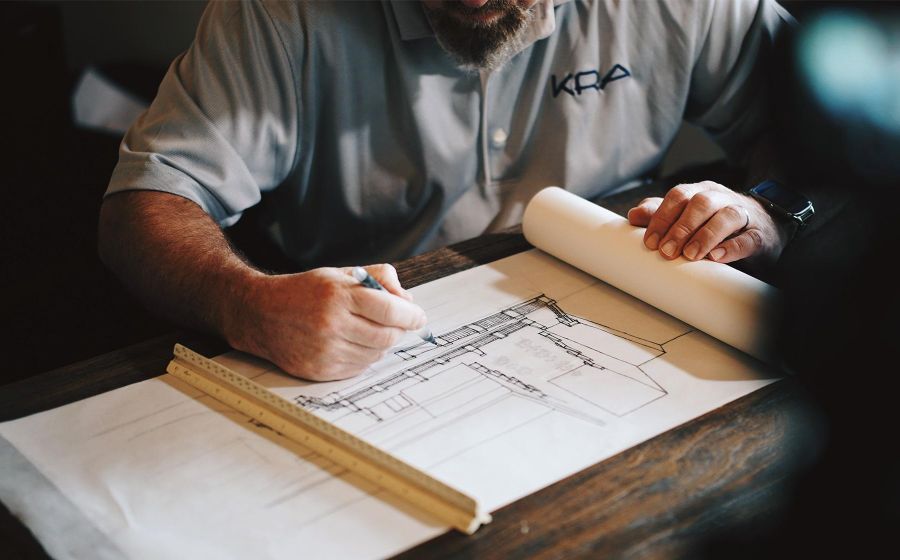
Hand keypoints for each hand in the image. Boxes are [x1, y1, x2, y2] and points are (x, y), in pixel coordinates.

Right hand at [224, 264, 426, 380]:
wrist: (261, 314)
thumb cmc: (305, 291)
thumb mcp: (340, 274)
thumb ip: (378, 278)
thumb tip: (408, 300)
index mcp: (338, 295)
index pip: (391, 310)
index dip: (411, 316)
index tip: (419, 317)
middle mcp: (332, 324)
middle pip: (388, 336)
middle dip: (399, 330)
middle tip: (397, 323)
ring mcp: (325, 351)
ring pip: (376, 354)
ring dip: (381, 344)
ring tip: (369, 330)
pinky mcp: (320, 370)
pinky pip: (359, 368)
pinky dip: (365, 357)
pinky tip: (354, 343)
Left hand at [627, 181, 789, 263]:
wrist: (761, 228)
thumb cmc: (714, 222)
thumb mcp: (686, 216)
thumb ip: (660, 214)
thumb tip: (633, 215)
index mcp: (700, 192)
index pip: (678, 196)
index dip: (662, 217)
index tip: (650, 242)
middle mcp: (721, 198)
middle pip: (700, 203)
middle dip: (680, 228)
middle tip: (666, 251)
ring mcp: (743, 214)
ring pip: (726, 216)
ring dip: (705, 236)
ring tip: (690, 255)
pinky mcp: (759, 234)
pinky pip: (748, 238)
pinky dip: (732, 247)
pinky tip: (717, 257)